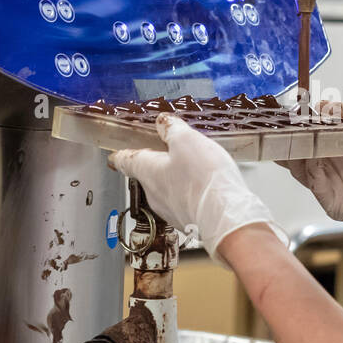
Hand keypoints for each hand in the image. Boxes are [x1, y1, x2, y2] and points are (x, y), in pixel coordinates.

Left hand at [108, 114, 286, 263]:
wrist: (225, 217)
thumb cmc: (204, 180)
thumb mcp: (187, 141)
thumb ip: (172, 129)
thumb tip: (163, 122)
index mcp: (148, 171)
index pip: (126, 161)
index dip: (121, 155)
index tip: (116, 155)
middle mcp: (154, 194)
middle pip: (147, 175)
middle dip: (156, 164)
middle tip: (167, 152)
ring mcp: (171, 210)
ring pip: (167, 189)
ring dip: (175, 178)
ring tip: (194, 167)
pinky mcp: (189, 220)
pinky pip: (185, 201)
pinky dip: (191, 192)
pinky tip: (207, 186)